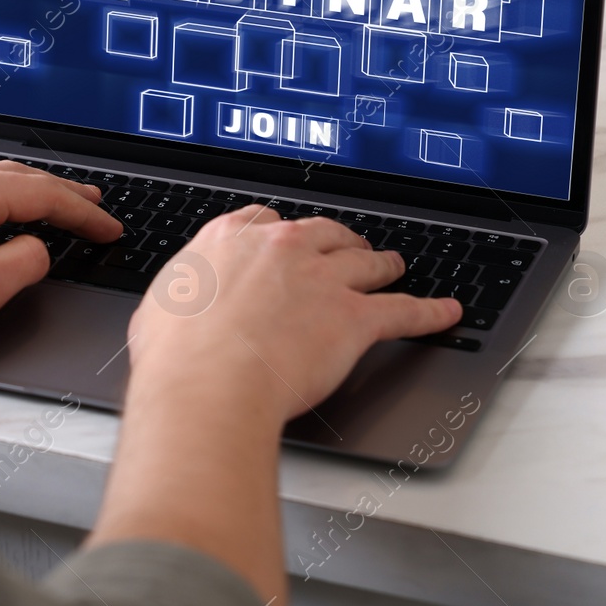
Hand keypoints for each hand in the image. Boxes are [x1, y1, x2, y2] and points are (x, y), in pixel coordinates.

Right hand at [128, 205, 462, 418]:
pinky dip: (429, 312)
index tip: (285, 241)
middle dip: (338, 241)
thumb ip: (181, 296)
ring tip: (393, 267)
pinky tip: (444, 312)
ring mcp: (322, 279)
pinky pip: (403, 310)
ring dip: (383, 264)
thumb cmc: (177, 356)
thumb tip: (176, 309)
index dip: (282, 233)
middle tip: (348, 248)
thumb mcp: (160, 309)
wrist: (208, 384)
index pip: (265, 220)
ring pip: (365, 263)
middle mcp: (281, 248)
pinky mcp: (354, 318)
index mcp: (230, 238)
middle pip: (323, 233)